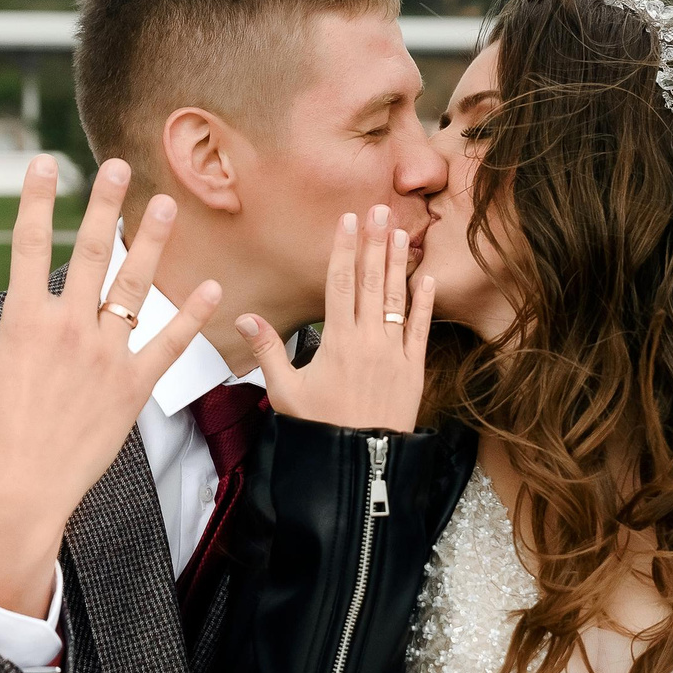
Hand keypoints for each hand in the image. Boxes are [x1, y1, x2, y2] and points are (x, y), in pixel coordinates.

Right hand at [0, 156, 219, 618]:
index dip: (36, 200)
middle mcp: (67, 330)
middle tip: (119, 165)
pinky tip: (213, 287)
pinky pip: (168, 344)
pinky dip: (192, 316)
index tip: (44, 161)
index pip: (27, 245)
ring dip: (153, 243)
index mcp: (22, 322)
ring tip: (167, 204)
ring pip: (135, 288)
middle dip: (105, 205)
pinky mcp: (132, 388)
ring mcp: (104, 356)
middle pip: (91, 253)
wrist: (17, 496)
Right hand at [235, 203, 433, 432]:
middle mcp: (368, 340)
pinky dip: (425, 303)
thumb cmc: (320, 427)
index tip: (347, 220)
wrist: (360, 462)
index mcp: (336, 341)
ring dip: (398, 263)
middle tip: (378, 209)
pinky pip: (421, 329)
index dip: (343, 249)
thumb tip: (244, 317)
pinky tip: (428, 277)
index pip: (340, 283)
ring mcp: (394, 353)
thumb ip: (267, 351)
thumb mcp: (285, 392)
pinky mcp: (414, 369)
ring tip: (400, 231)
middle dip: (373, 243)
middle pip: (371, 281)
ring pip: (397, 299)